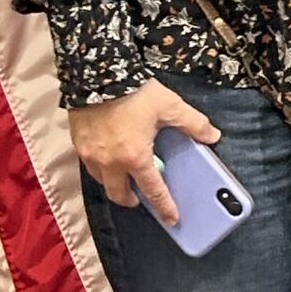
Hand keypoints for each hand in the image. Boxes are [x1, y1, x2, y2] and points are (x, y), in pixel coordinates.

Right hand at [69, 81, 219, 224]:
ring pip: (102, 181)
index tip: (171, 218)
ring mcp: (90, 154)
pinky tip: (107, 158)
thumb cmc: (134, 91)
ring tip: (124, 177)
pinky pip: (89, 165)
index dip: (164, 206)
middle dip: (131, 200)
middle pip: (119, 194)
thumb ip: (193, 123)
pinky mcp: (77, 143)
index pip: (153, 189)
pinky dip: (101, 168)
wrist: (97, 73)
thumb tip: (213, 136)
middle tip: (140, 198)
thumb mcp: (170, 106)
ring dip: (114, 184)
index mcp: (135, 156)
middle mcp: (110, 162)